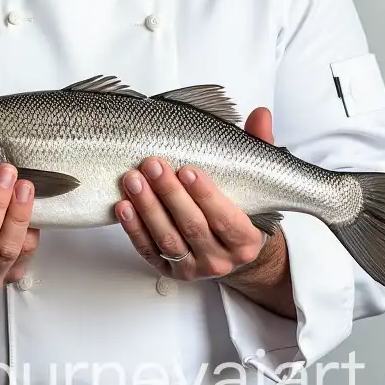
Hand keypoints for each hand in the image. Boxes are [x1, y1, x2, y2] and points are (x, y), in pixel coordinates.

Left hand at [115, 107, 282, 282]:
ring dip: (147, 208)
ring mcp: (192, 267)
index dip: (206, 195)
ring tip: (132, 180)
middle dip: (170, 194)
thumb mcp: (253, 180)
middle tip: (153, 164)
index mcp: (245, 240)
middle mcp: (220, 260)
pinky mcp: (168, 270)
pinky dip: (133, 229)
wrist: (231, 250)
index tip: (188, 169)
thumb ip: (257, 146)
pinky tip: (124, 207)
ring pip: (167, 239)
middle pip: (192, 227)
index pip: (226, 220)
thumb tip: (260, 114)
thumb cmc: (240, 209)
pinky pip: (148, 251)